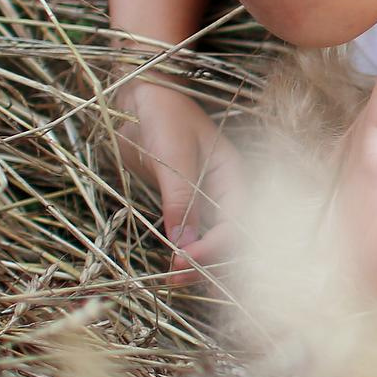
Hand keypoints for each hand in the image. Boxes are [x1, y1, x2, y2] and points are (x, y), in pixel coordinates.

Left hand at [116, 85, 245, 281]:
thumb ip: (180, 196)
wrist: (140, 95)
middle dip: (208, 263)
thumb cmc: (162, 113)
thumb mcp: (173, 152)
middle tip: (176, 280)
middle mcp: (225, 191)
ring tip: (172, 279)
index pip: (236, 222)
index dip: (214, 246)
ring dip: (196, 263)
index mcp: (233, 175)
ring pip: (210, 240)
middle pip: (229, 238)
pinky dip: (185, 251)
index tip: (183, 260)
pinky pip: (192, 233)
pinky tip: (173, 265)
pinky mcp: (184, 203)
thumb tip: (183, 242)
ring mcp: (206, 199)